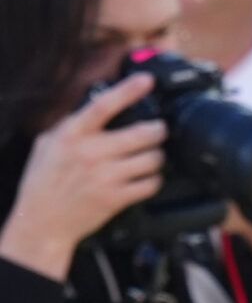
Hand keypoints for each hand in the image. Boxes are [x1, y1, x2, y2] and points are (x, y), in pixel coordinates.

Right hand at [0, 73, 165, 280]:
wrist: (40, 223)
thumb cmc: (44, 181)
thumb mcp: (47, 145)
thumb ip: (70, 124)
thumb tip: (96, 104)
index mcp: (72, 136)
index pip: (103, 106)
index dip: (127, 90)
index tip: (147, 80)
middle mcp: (90, 154)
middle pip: (143, 132)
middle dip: (158, 129)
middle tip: (158, 129)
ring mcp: (105, 177)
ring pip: (153, 158)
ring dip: (158, 156)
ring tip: (151, 155)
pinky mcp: (115, 198)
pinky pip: (151, 184)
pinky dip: (155, 179)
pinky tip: (147, 177)